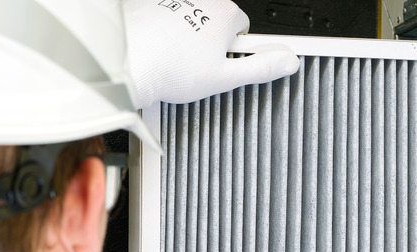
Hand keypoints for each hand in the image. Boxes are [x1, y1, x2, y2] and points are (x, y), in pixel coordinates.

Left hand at [123, 0, 299, 107]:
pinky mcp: (154, 4)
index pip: (244, 29)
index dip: (234, 52)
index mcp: (225, 14)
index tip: (223, 64)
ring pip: (192, 22)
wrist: (128, 62)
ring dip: (188, 39)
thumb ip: (261, 69)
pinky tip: (161, 52)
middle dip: (212, 43)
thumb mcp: (226, 78)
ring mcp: (177, 0)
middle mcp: (202, 0)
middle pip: (217, 23)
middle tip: (199, 67)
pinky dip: (167, 33)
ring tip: (176, 62)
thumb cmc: (171, 69)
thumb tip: (288, 62)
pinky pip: (168, 19)